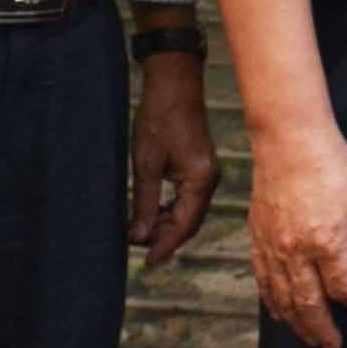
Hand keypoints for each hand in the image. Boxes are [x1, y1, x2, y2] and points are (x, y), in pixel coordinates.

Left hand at [129, 50, 217, 268]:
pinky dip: (171, 210)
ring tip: (140, 233)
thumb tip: (141, 237)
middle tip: (137, 250)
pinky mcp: (199, 165)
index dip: (165, 247)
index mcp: (200, 180)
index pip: (184, 226)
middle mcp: (209, 179)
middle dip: (165, 239)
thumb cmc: (159, 119)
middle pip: (190, 222)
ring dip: (167, 225)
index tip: (147, 264)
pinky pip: (188, 198)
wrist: (173, 83)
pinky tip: (153, 213)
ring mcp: (206, 172)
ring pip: (189, 212)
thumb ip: (145, 203)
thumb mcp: (146, 164)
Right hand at [246, 120, 346, 347]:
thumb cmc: (333, 165)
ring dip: (297, 325)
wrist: (289, 139)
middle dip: (323, 330)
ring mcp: (272, 247)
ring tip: (310, 339)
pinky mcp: (257, 239)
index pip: (344, 289)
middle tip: (333, 347)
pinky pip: (264, 283)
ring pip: (283, 300)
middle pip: (310, 306)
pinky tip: (282, 314)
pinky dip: (273, 303)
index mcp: (327, 242)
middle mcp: (296, 251)